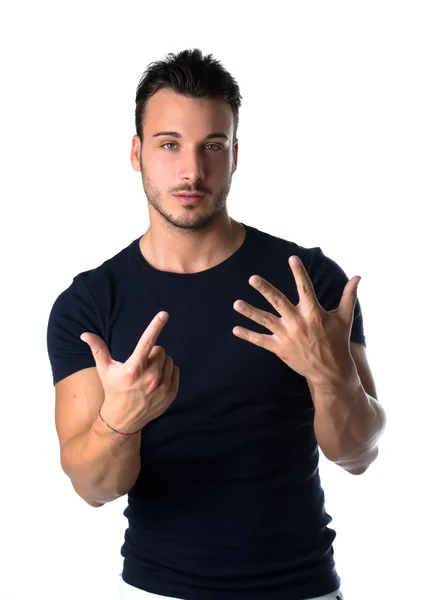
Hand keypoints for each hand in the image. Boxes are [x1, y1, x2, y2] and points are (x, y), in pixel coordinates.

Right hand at [80, 312, 179, 432]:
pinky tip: (156, 381)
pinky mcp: (171, 393)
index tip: (164, 314)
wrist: (123, 419)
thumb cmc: (113, 390)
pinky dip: (167, 372)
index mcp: (133, 369)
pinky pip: (175, 370)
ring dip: (160, 363)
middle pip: (160, 350)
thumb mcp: (104, 369)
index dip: (155, 326)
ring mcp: (162, 386)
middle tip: (141, 365)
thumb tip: (84, 334)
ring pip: (168, 360)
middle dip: (152, 354)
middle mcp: (150, 377)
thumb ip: (98, 349)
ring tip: (148, 374)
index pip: (147, 342)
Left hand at [232, 255, 360, 389]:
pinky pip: (261, 341)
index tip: (291, 258)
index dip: (298, 272)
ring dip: (250, 312)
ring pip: (265, 321)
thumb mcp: (345, 318)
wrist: (331, 371)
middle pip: (278, 302)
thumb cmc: (338, 341)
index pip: (305, 288)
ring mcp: (287, 336)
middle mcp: (298, 323)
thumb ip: (349, 296)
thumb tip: (358, 276)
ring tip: (236, 303)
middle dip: (265, 289)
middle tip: (253, 279)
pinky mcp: (280, 349)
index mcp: (314, 313)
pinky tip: (235, 329)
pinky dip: (248, 335)